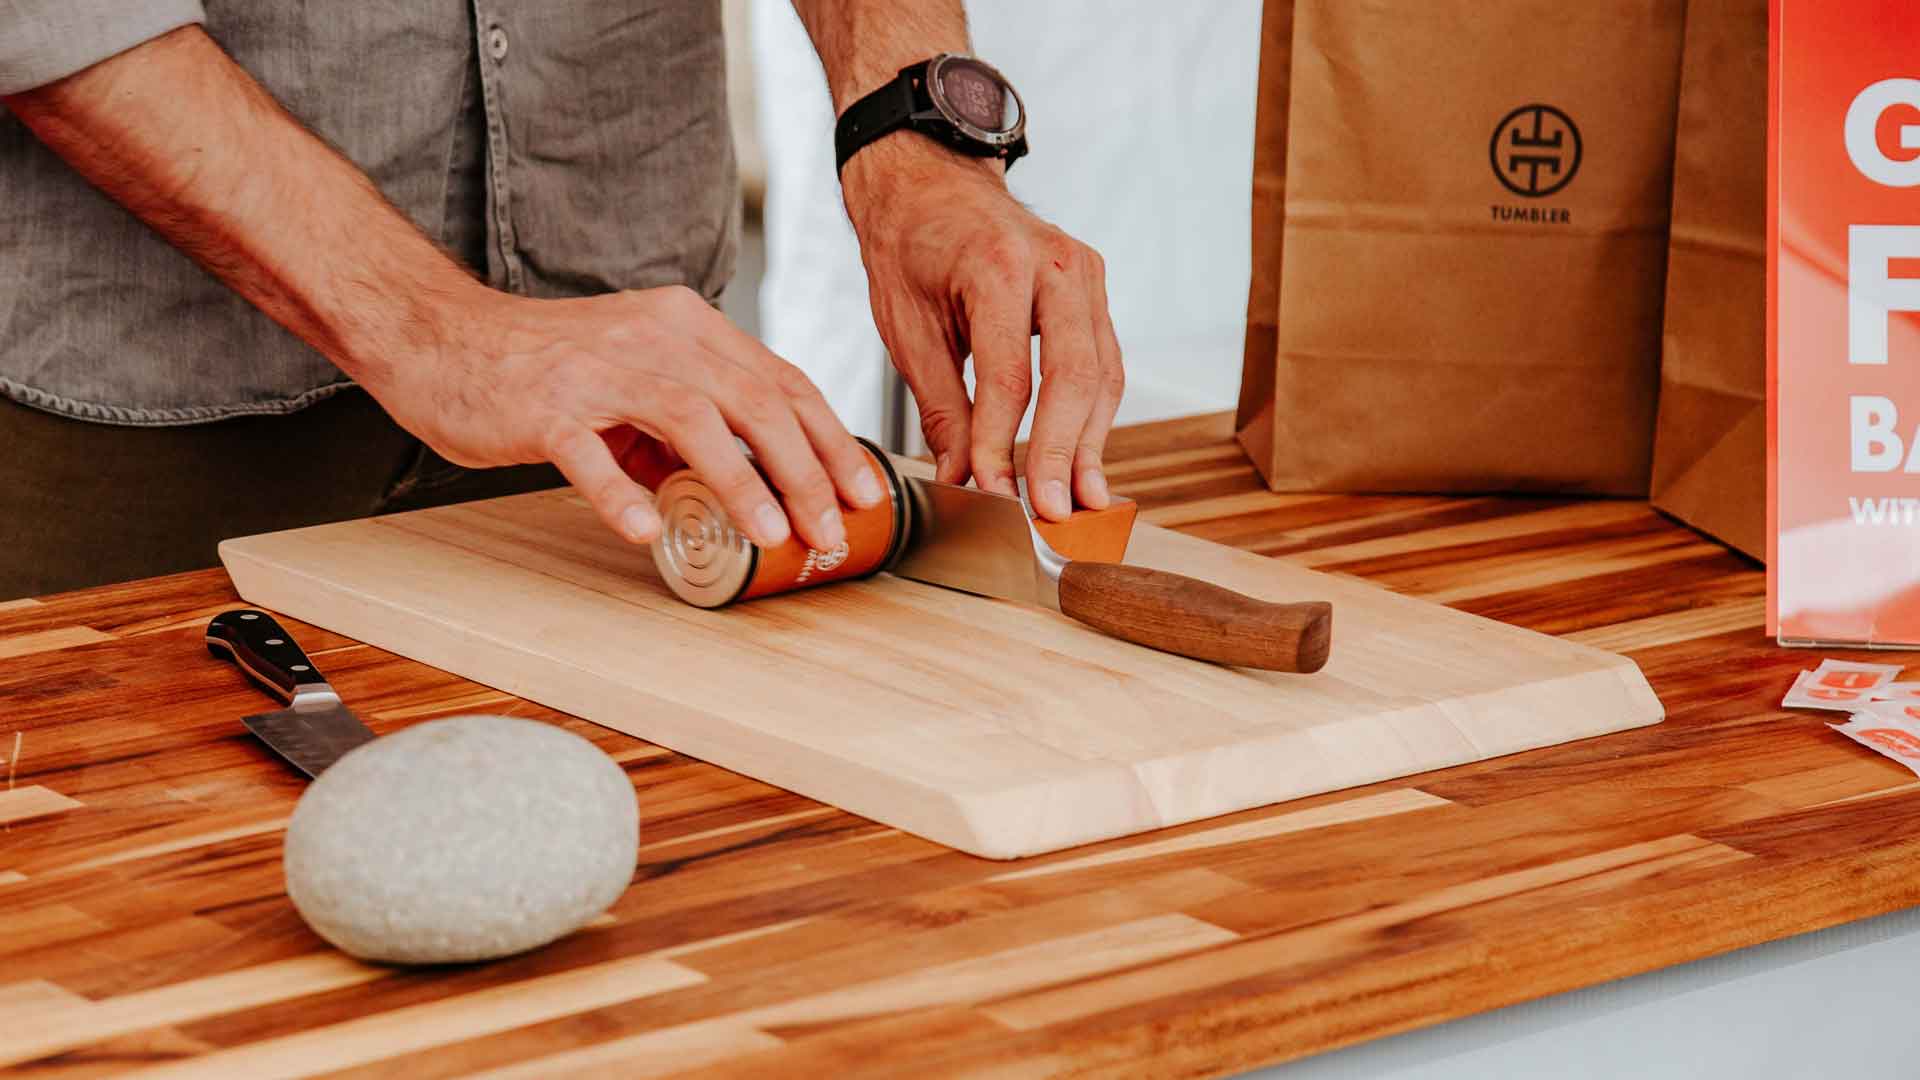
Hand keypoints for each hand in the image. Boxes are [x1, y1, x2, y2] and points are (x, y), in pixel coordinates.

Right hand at [382, 284, 884, 549]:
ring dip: (741, 482)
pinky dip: (623, 495)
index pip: (781, 381)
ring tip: (770, 534)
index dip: (831, 439)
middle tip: (831, 529)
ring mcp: (598, 369)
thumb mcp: (637, 380)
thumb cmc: (545, 366)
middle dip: (805, 470)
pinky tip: (650, 533)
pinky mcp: (545, 406)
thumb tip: (750, 484)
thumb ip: (692, 424)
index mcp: (687, 328)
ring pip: (692, 420)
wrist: (443, 338)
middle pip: (754, 401)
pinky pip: (591, 453)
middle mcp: (655, 337)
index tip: (866, 491)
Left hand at [841, 136, 1124, 520]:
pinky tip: (1084, 458)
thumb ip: (941, 407)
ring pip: (1102, 373)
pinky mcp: (1093, 287)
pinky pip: (1104, 360)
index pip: (1010, 375)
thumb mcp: (906, 328)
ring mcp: (1084, 272)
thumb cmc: (910, 246)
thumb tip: (962, 478)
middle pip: (1074, 375)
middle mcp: (1054, 264)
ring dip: (1091, 442)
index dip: (1004, 443)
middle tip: (1053, 511)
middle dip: (1064, 452)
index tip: (994, 495)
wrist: (929, 182)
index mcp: (997, 266)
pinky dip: (1095, 414)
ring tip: (1080, 502)